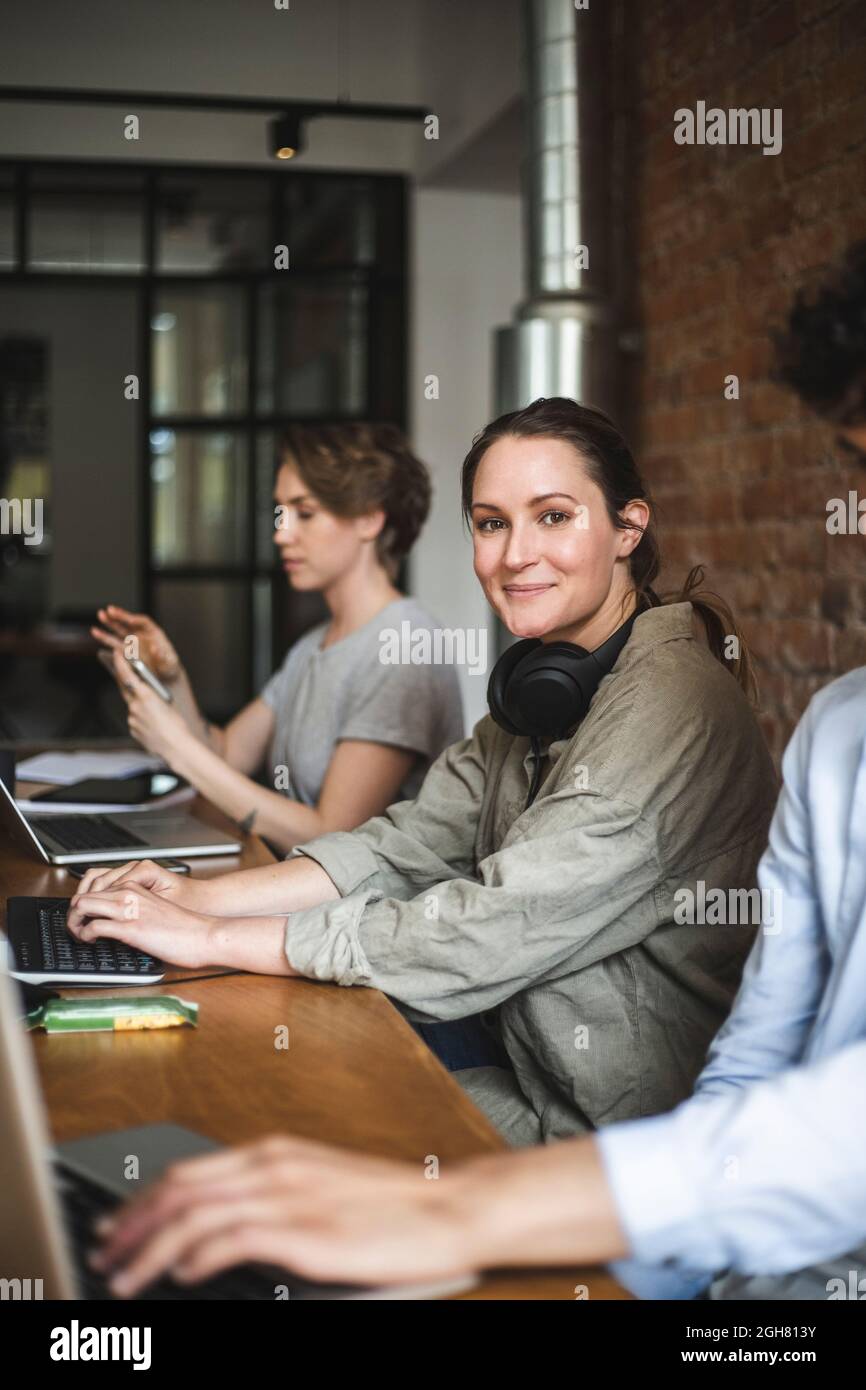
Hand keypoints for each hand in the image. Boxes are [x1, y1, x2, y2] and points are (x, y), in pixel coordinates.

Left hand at [66, 882, 216, 968]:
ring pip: (82, 906)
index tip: (82, 917)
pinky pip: (93, 927)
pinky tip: (91, 941)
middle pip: (82, 895)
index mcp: (135, 887)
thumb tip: (116, 922)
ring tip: (79, 935)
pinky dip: (85, 935)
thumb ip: (134, 909)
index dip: (82, 904)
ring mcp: (128, 910)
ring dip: (74, 923)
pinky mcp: (130, 929)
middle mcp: (128, 893)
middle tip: (76, 928)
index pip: (94, 887)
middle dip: (72, 913)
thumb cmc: (184, 928)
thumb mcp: (154, 909)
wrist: (204, 935)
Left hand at [90, 1135, 478, 1295]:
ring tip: (127, 1278)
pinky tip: (182, 1274)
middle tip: (105, 1253)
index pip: (188, 1172)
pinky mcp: (304, 1231)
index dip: (143, 1200)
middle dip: (132, 1223)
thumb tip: (221, 1225)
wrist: (445, 1207)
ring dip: (150, 1248)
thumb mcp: (320, 1186)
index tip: (117, 1225)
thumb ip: (270, 1196)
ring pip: (193, 1216)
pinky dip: (196, 1256)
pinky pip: (231, 1239)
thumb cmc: (391, 1203)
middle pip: (179, 1189)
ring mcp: (288, 1196)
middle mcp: (273, 1166)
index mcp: (274, 1152)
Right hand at [92, 605, 180, 683]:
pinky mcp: (125, 651)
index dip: (135, 619)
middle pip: (129, 622)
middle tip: (110, 610)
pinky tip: (96, 632)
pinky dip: (105, 637)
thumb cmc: (169, 668)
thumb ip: (163, 656)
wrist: (164, 677)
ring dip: (110, 623)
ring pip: (119, 630)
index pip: (144, 622)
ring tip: (100, 615)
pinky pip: (114, 642)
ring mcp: (133, 642)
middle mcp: (142, 635)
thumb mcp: (170, 664)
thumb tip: (156, 648)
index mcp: (154, 633)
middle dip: (120, 616)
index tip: (128, 619)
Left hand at [112, 649, 189, 761]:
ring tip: (157, 715)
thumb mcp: (167, 703)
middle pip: (125, 689)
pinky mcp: (133, 730)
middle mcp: (135, 705)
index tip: (116, 653)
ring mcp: (132, 718)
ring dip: (140, 706)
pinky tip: (154, 725)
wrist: (175, 746)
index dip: (120, 663)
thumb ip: (153, 696)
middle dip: (126, 681)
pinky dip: (142, 720)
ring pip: (133, 707)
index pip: (126, 674)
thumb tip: (145, 694)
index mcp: (145, 695)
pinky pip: (136, 720)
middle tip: (127, 674)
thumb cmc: (176, 724)